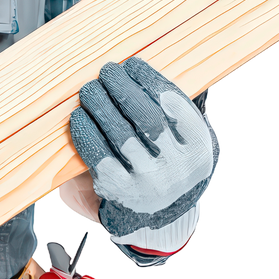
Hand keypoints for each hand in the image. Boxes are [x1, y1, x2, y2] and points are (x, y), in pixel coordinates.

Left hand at [68, 57, 219, 268]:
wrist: (157, 215)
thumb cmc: (167, 161)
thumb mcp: (184, 138)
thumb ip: (171, 109)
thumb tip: (135, 69)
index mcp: (198, 148)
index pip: (174, 107)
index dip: (150, 80)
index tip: (132, 64)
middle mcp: (178, 168)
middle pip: (147, 120)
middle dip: (122, 89)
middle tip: (106, 72)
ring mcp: (149, 183)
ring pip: (121, 136)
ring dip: (101, 106)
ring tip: (90, 89)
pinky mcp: (120, 193)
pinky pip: (100, 157)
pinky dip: (86, 133)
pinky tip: (79, 117)